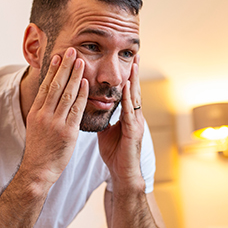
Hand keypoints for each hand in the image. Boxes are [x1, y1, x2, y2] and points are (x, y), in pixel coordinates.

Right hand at [21, 48, 88, 185]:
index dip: (53, 70)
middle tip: (71, 50)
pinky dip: (80, 95)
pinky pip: (75, 110)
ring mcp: (55, 123)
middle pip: (55, 85)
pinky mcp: (67, 132)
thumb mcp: (36, 127)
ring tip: (81, 61)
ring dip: (75, 76)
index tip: (59, 57)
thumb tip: (50, 98)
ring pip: (66, 94)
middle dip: (65, 66)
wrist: (37, 170)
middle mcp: (44, 115)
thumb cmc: (39, 150)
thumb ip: (44, 112)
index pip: (45, 86)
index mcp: (36, 112)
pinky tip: (86, 84)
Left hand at [97, 56, 144, 186]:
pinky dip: (129, 100)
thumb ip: (102, 117)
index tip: (126, 60)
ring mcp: (136, 124)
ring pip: (135, 99)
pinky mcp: (134, 133)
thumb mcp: (105, 131)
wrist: (122, 173)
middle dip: (135, 73)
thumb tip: (92, 106)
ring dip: (134, 82)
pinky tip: (128, 90)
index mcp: (127, 115)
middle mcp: (134, 117)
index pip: (127, 91)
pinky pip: (130, 114)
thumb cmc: (115, 153)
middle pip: (134, 90)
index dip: (127, 76)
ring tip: (134, 66)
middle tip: (136, 54)